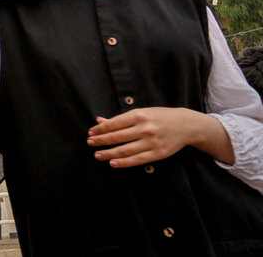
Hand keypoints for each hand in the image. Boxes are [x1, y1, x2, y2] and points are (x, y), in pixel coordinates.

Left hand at [86, 107, 229, 167]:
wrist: (186, 125)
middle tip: (90, 143)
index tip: (91, 132)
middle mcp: (144, 128)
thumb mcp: (140, 113)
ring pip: (125, 150)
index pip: (114, 123)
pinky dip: (123, 162)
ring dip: (109, 153)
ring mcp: (151, 142)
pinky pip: (137, 160)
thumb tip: (99, 120)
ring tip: (98, 155)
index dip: (100, 129)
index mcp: (138, 115)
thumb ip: (120, 119)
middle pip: (117, 137)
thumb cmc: (159, 117)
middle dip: (101, 141)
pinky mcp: (158, 153)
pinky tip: (113, 163)